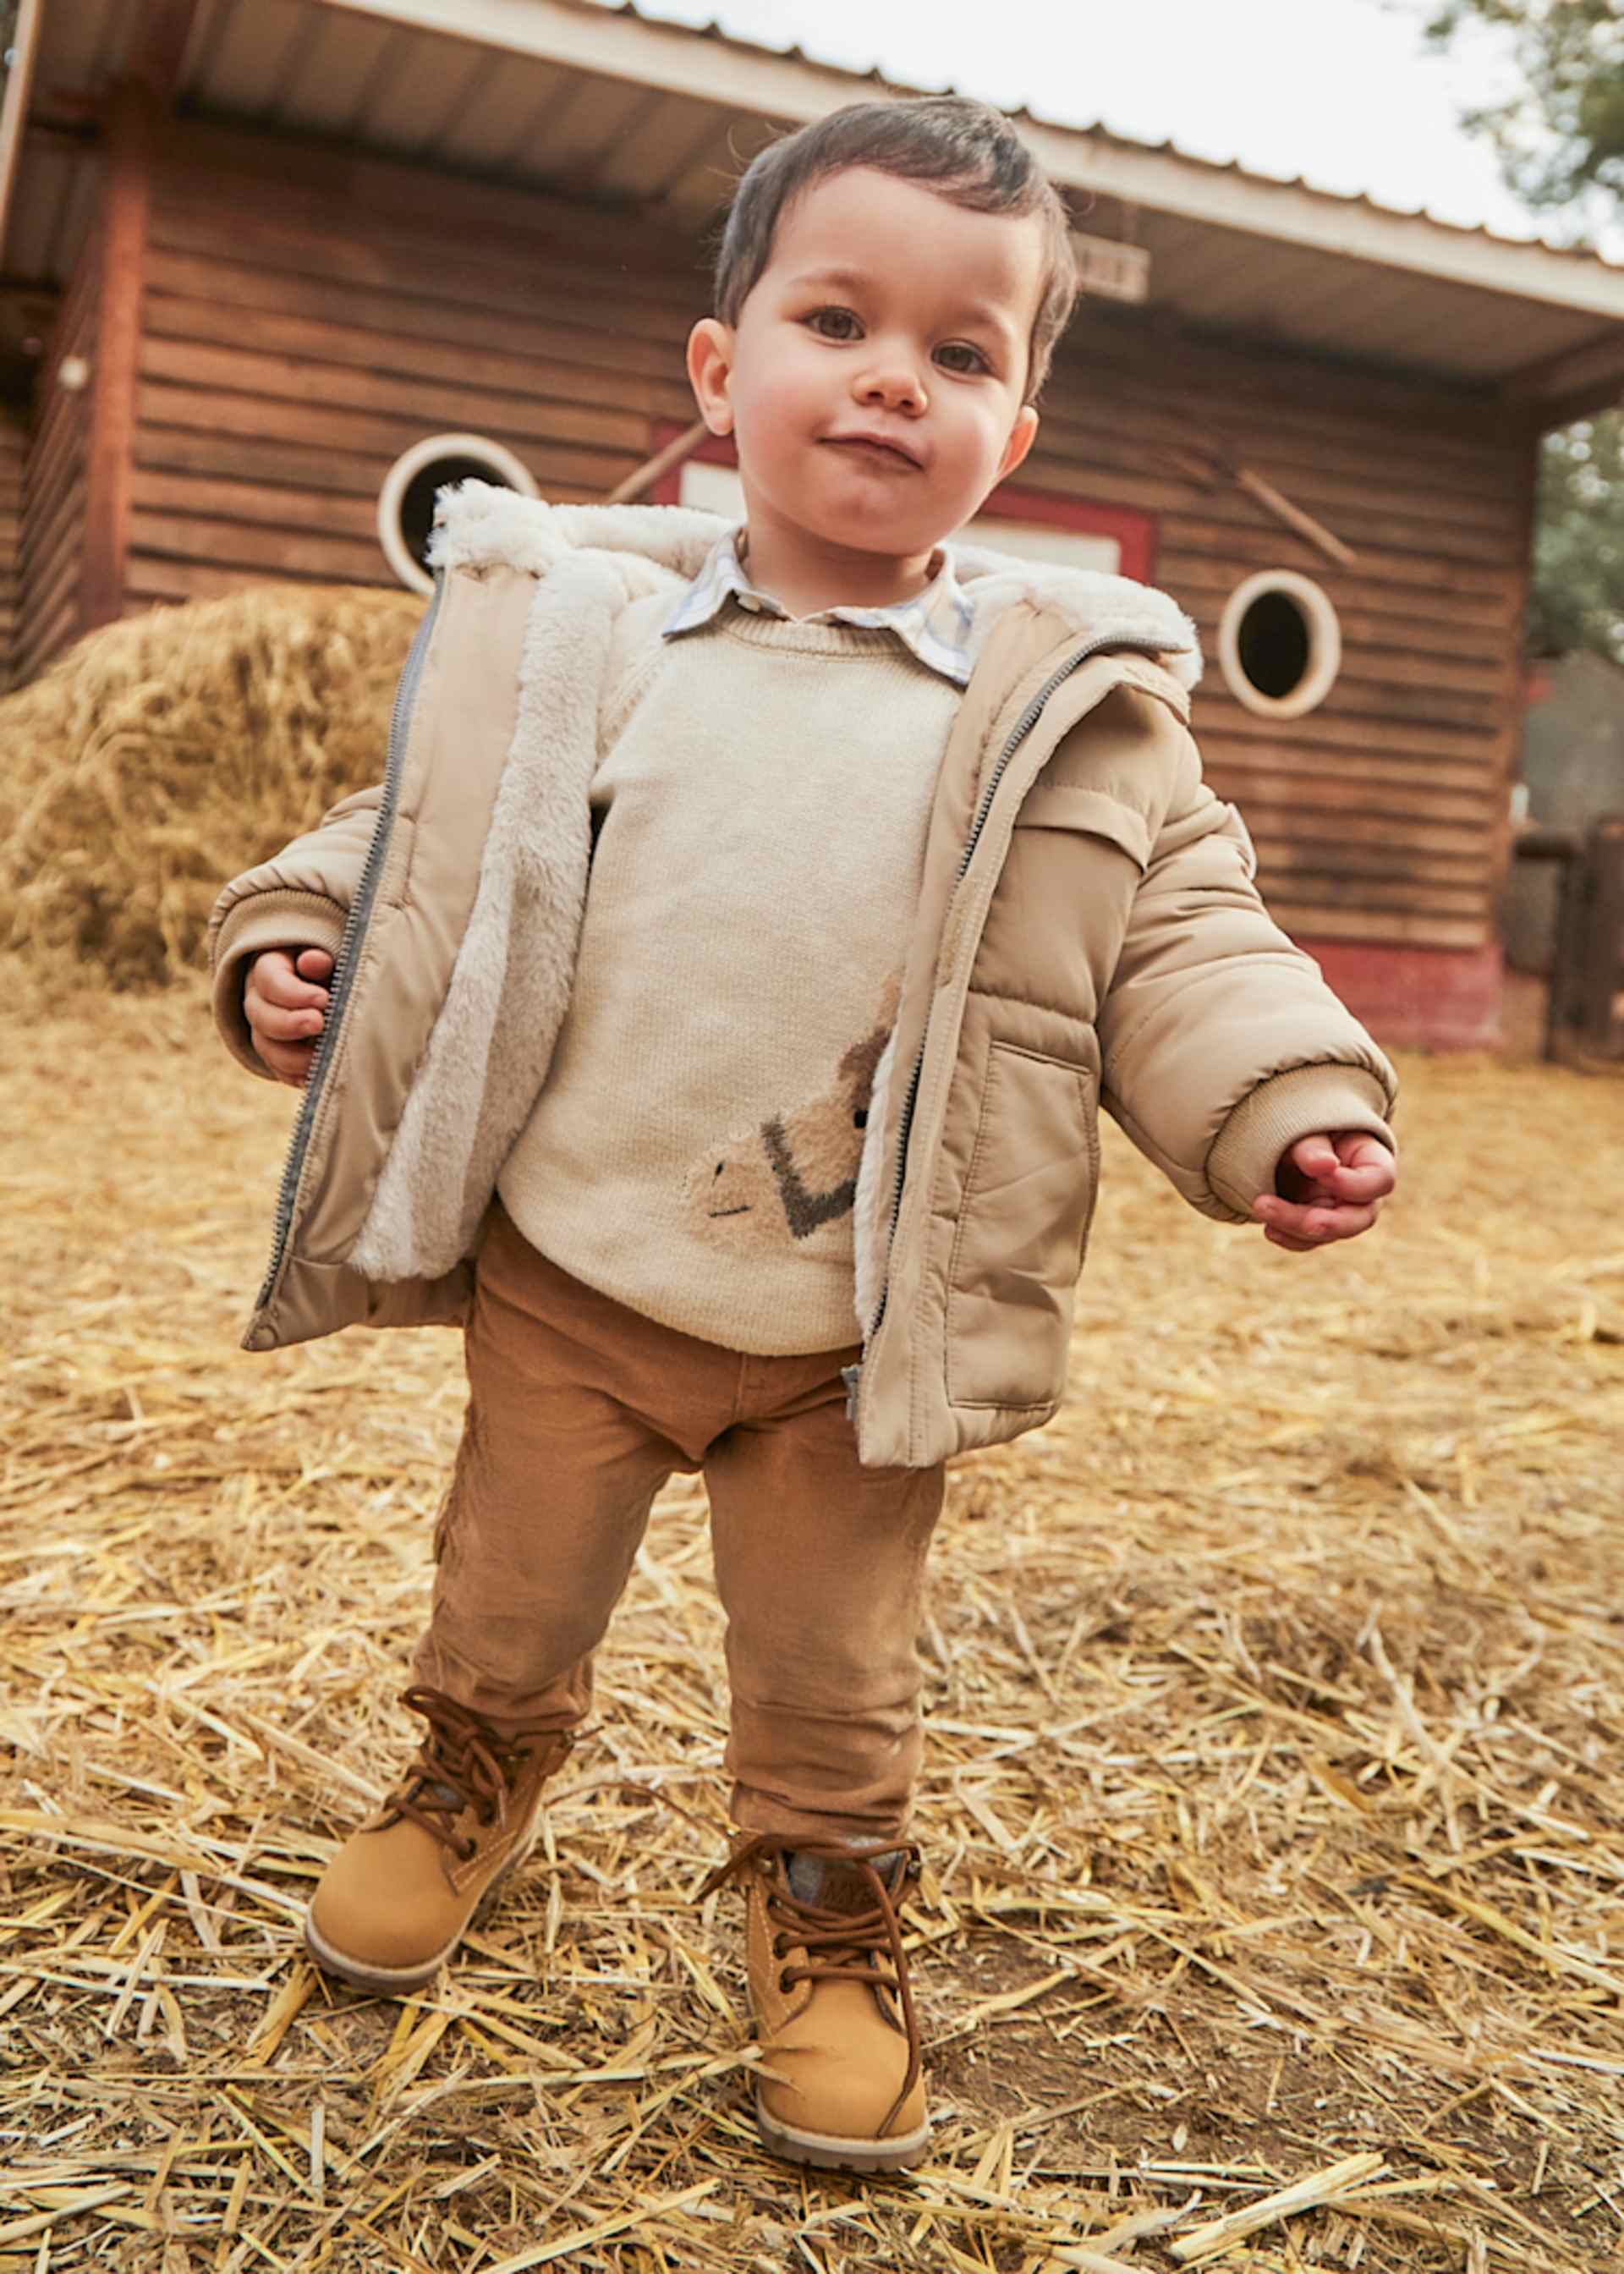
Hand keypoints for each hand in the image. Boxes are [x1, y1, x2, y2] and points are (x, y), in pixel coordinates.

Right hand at [244, 947, 333, 1085]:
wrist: (329, 984)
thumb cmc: (332, 964)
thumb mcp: (328, 954)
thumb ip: (321, 959)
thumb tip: (314, 960)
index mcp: (269, 968)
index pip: (270, 980)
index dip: (293, 993)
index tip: (323, 999)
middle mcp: (259, 999)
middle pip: (260, 1016)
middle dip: (289, 1024)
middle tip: (319, 1024)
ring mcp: (264, 1029)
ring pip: (265, 1047)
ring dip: (292, 1057)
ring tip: (321, 1057)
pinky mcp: (278, 1053)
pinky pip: (279, 1070)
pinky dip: (297, 1076)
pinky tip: (317, 1077)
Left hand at [1252, 1131, 1395, 1251]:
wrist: (1285, 1140)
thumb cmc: (1305, 1128)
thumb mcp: (1309, 1128)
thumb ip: (1315, 1146)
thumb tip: (1323, 1165)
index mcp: (1372, 1160)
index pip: (1380, 1180)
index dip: (1355, 1185)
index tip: (1324, 1174)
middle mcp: (1362, 1193)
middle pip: (1358, 1218)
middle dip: (1330, 1223)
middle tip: (1308, 1223)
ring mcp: (1339, 1212)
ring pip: (1328, 1233)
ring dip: (1296, 1227)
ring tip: (1262, 1207)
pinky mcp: (1314, 1224)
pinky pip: (1306, 1240)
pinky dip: (1287, 1236)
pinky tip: (1269, 1229)